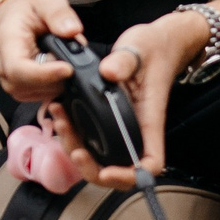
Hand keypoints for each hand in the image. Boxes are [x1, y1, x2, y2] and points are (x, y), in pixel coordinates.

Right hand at [0, 0, 80, 103]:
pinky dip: (58, 84)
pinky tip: (61, 68)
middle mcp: (5, 69)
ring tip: (63, 57)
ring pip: (42, 93)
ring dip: (61, 79)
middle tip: (71, 55)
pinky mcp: (23, 91)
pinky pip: (45, 96)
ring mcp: (12, 84)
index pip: (20, 69)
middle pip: (34, 85)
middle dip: (60, 74)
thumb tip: (73, 30)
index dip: (46, 73)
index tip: (68, 68)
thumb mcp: (45, 1)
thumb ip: (59, 13)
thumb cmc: (26, 12)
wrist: (9, 21)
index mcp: (8, 44)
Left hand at [49, 11, 207, 189]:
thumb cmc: (155, 49)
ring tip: (60, 124)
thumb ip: (124, 60)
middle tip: (74, 150)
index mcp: (148, 119)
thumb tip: (107, 71)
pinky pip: (93, 139)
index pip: (149, 163)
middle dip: (92, 168)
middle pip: (119, 169)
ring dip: (77, 150)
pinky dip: (74, 135)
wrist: (158, 43)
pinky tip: (61, 116)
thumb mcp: (139, 48)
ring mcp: (122, 126)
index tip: (107, 170)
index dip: (129, 176)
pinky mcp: (110, 119)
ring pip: (101, 157)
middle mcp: (136, 129)